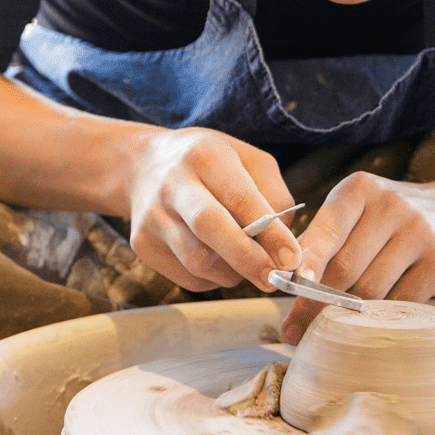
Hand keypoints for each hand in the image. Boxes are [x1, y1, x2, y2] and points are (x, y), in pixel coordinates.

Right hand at [126, 127, 301, 291]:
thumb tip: (284, 244)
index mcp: (204, 155)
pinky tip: (219, 260)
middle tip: (274, 279)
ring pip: (196, 260)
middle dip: (247, 259)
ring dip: (231, 272)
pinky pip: (187, 276)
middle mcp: (173, 183)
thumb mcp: (248, 160)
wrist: (144, 165)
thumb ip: (274, 195)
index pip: (239, 197)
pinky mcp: (142, 243)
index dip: (269, 232)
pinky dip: (212, 278)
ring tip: (246, 263)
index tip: (292, 258)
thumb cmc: (210, 164)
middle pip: (209, 227)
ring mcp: (153, 215)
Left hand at [281, 173, 434, 343]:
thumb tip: (278, 282)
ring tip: (329, 329)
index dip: (302, 265)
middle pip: (344, 267)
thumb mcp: (355, 213)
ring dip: (347, 314)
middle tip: (295, 327)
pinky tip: (370, 322)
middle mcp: (391, 205)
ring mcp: (420, 232)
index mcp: (359, 190)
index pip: (324, 232)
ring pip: (370, 289)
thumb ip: (321, 240)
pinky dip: (381, 315)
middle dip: (315, 301)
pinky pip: (401, 301)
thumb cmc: (388, 221)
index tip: (281, 288)